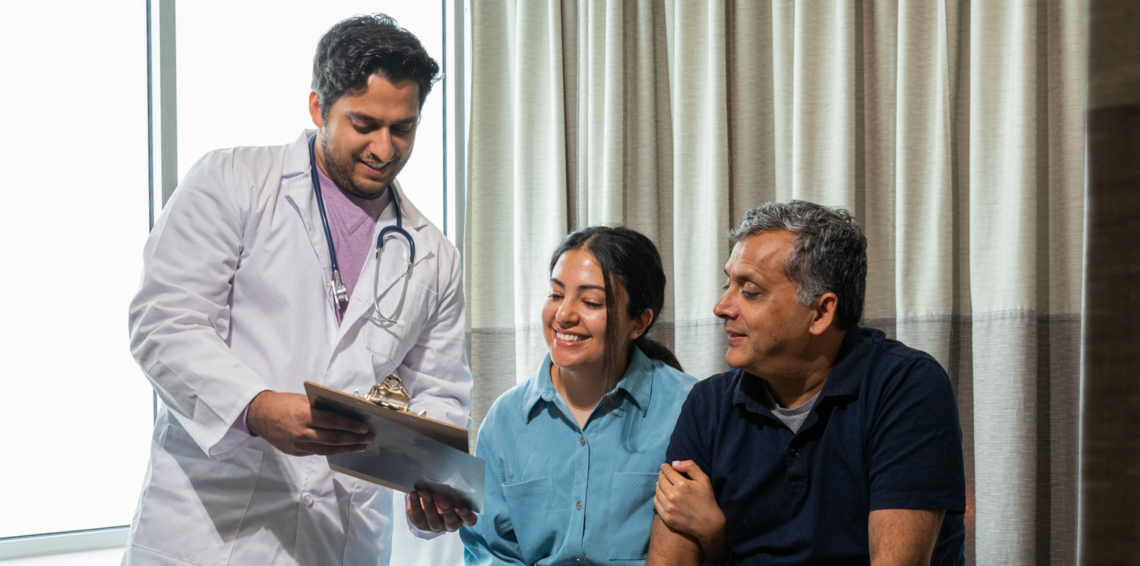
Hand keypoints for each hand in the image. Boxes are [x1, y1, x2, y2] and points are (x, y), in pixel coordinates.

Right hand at [246, 391, 373, 455]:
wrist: (260, 415)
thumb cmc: (283, 403)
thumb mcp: (304, 400)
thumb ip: (322, 407)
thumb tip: (346, 412)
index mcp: (304, 415)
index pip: (333, 422)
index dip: (351, 426)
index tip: (364, 427)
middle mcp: (302, 432)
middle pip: (333, 439)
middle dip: (354, 439)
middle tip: (368, 438)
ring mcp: (298, 445)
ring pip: (327, 450)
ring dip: (347, 448)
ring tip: (360, 446)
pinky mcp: (296, 452)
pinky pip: (318, 452)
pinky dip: (332, 451)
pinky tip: (343, 448)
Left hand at [406, 491, 476, 531]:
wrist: (428, 501)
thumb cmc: (445, 495)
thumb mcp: (451, 492)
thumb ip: (453, 489)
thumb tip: (449, 476)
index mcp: (462, 517)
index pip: (469, 520)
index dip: (467, 517)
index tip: (464, 510)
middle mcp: (450, 524)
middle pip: (451, 522)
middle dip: (447, 512)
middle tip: (444, 502)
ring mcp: (436, 526)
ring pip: (434, 521)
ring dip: (430, 508)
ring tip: (426, 494)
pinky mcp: (422, 525)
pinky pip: (418, 517)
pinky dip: (416, 505)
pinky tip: (414, 494)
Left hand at [655, 460, 727, 562]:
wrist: (708, 524)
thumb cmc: (707, 500)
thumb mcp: (704, 479)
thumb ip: (690, 466)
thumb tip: (673, 463)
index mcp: (682, 485)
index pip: (667, 471)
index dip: (665, 467)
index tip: (666, 467)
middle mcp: (673, 496)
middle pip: (660, 480)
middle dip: (662, 475)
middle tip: (665, 476)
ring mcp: (669, 507)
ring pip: (657, 491)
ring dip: (659, 486)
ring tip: (664, 485)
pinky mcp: (666, 517)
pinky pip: (656, 502)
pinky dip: (658, 497)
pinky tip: (664, 496)